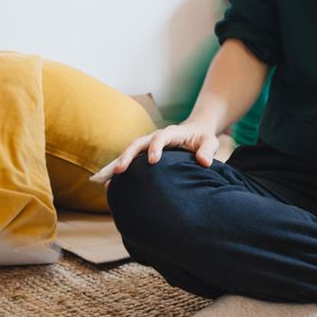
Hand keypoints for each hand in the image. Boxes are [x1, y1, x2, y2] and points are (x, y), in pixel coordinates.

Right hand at [91, 122, 219, 182]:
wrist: (196, 131)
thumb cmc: (203, 138)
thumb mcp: (210, 141)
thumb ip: (208, 150)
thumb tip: (203, 162)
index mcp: (172, 133)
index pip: (160, 137)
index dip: (155, 147)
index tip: (153, 161)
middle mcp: (156, 137)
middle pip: (137, 143)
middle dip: (127, 156)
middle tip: (119, 171)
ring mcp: (148, 145)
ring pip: (130, 152)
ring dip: (118, 164)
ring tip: (107, 181)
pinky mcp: (144, 153)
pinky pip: (130, 160)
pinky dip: (120, 170)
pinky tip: (110, 185)